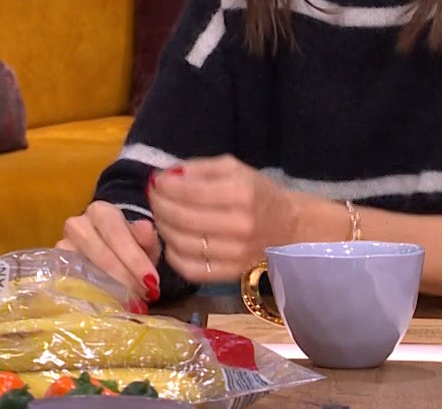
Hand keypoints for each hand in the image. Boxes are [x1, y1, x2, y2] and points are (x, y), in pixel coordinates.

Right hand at [57, 200, 161, 304]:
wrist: (104, 250)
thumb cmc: (127, 246)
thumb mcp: (143, 241)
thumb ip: (147, 238)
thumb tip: (145, 228)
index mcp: (101, 212)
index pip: (116, 233)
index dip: (134, 259)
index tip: (152, 282)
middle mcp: (77, 225)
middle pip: (100, 253)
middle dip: (124, 279)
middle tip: (142, 298)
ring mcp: (63, 245)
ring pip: (84, 269)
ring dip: (108, 290)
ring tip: (127, 303)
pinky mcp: (56, 266)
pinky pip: (71, 282)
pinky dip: (90, 295)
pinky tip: (106, 305)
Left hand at [149, 156, 298, 283]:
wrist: (287, 225)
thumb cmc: (257, 192)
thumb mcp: (232, 168)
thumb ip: (198, 168)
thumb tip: (166, 176)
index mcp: (241, 194)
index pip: (189, 192)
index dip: (165, 186)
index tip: (156, 181)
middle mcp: (238, 226)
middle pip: (181, 218)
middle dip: (159, 204)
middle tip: (154, 196)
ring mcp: (235, 253)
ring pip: (181, 243)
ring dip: (162, 227)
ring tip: (161, 216)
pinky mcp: (230, 273)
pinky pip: (190, 269)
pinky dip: (173, 255)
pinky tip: (171, 241)